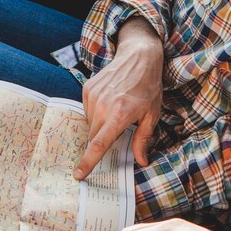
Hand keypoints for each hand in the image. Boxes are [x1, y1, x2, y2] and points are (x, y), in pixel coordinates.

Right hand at [73, 17, 162, 180]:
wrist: (138, 56)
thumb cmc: (148, 87)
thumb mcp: (151, 115)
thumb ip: (143, 139)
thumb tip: (142, 162)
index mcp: (119, 115)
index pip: (98, 144)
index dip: (87, 162)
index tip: (78, 175)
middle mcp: (103, 106)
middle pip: (93, 137)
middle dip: (101, 141)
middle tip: (116, 131)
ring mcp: (93, 96)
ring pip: (91, 124)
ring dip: (100, 125)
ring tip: (116, 111)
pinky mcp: (87, 89)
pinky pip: (88, 111)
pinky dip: (97, 113)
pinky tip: (110, 101)